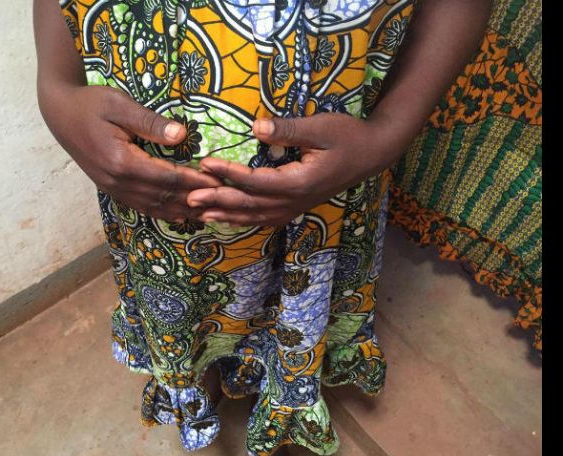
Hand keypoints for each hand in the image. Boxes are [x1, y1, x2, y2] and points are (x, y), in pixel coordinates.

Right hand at [39, 84, 223, 221]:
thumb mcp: (119, 104)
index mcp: (122, 161)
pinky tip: (179, 216)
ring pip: (153, 207)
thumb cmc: (90, 103)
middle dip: (194, 199)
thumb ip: (149, 122)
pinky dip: (163, 212)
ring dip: (181, 211)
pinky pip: (141, 206)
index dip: (195, 181)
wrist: (59, 114)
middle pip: (163, 197)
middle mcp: (117, 181)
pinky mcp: (110, 188)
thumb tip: (180, 135)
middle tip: (222, 200)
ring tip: (207, 213)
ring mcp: (112, 188)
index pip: (168, 177)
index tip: (218, 181)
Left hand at [186, 113, 400, 226]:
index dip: (228, 173)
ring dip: (227, 216)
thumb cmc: (347, 136)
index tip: (205, 163)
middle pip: (250, 205)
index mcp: (299, 182)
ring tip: (200, 215)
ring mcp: (296, 207)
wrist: (372, 154)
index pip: (255, 181)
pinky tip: (228, 219)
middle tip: (190, 197)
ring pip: (256, 217)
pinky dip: (245, 220)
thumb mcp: (320, 127)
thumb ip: (288, 130)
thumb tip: (256, 128)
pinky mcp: (297, 206)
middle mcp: (295, 200)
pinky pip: (266, 219)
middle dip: (218, 201)